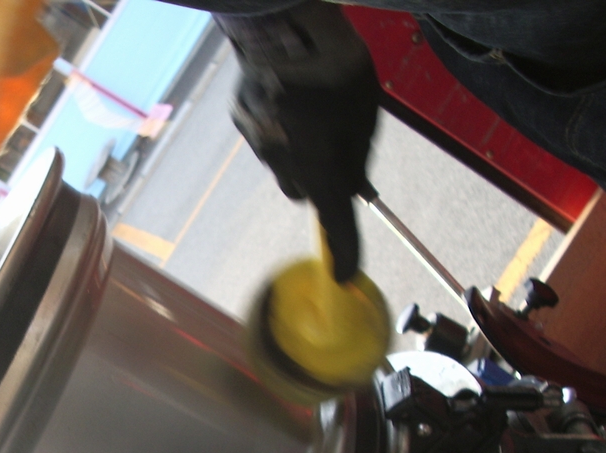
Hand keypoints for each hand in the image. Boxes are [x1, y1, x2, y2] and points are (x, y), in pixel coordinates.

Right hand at [232, 58, 380, 280]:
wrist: (285, 23)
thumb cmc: (336, 66)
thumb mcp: (364, 114)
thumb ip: (357, 157)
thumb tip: (354, 188)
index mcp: (319, 165)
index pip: (335, 219)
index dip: (344, 250)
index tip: (346, 275)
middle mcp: (283, 162)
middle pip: (303, 189)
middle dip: (318, 178)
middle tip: (335, 145)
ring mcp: (257, 140)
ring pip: (281, 161)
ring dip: (296, 148)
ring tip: (311, 107)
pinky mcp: (241, 117)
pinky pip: (265, 134)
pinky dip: (278, 124)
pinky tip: (287, 93)